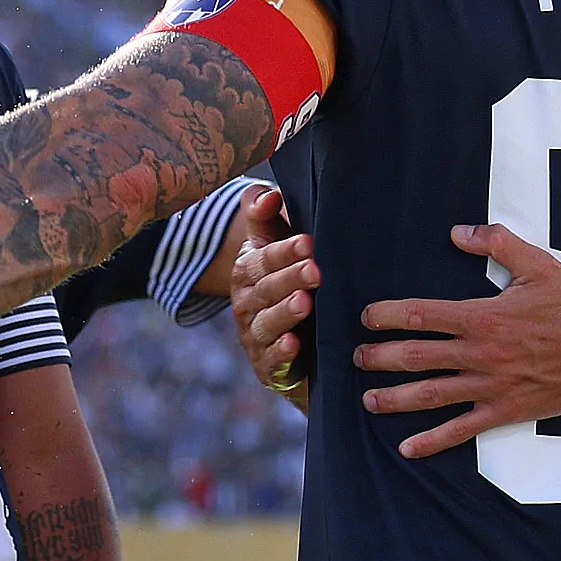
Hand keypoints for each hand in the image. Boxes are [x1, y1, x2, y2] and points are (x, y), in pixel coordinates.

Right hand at [227, 186, 317, 408]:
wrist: (293, 333)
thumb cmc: (287, 277)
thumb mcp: (274, 241)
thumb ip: (263, 213)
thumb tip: (267, 196)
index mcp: (246, 270)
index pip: (263, 258)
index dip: (284, 251)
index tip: (308, 242)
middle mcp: (245, 302)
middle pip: (266, 289)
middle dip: (290, 279)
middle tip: (315, 270)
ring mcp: (253, 334)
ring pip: (266, 323)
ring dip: (284, 314)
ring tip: (304, 303)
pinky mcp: (265, 364)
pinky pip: (269, 359)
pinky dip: (280, 353)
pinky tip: (294, 345)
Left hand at [353, 224, 560, 457]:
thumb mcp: (537, 265)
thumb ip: (497, 245)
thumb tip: (460, 232)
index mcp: (482, 316)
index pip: (421, 315)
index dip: (388, 315)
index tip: (367, 317)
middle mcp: (479, 352)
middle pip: (416, 356)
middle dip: (380, 357)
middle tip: (357, 357)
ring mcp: (490, 384)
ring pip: (430, 394)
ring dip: (395, 398)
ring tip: (368, 399)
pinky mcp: (505, 410)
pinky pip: (462, 428)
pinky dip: (433, 440)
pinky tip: (408, 447)